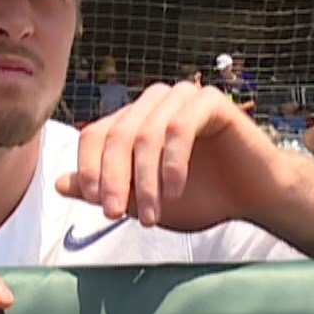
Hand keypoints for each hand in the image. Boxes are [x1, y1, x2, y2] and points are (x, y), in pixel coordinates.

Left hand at [52, 81, 282, 230]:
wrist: (253, 197)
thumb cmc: (200, 197)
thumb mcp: (143, 201)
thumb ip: (105, 190)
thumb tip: (60, 183)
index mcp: (132, 121)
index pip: (94, 135)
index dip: (90, 169)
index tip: (98, 205)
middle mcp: (152, 103)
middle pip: (116, 135)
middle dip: (113, 179)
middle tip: (115, 214)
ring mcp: (181, 97)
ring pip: (145, 133)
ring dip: (145, 179)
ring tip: (152, 215)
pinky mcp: (209, 101)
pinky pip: (179, 127)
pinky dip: (172, 162)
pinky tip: (175, 190)